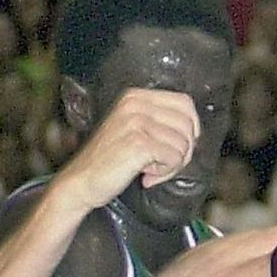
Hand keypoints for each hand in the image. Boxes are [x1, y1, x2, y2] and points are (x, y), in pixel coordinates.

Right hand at [51, 88, 198, 212]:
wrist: (81, 180)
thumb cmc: (110, 159)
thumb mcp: (134, 129)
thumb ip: (159, 122)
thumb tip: (195, 131)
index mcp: (135, 97)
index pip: (185, 103)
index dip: (192, 127)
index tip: (180, 145)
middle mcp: (135, 104)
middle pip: (188, 124)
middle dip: (184, 150)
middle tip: (164, 163)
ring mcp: (136, 122)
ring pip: (183, 144)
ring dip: (172, 164)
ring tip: (150, 168)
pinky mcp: (139, 143)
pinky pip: (174, 158)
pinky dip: (165, 172)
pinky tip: (146, 174)